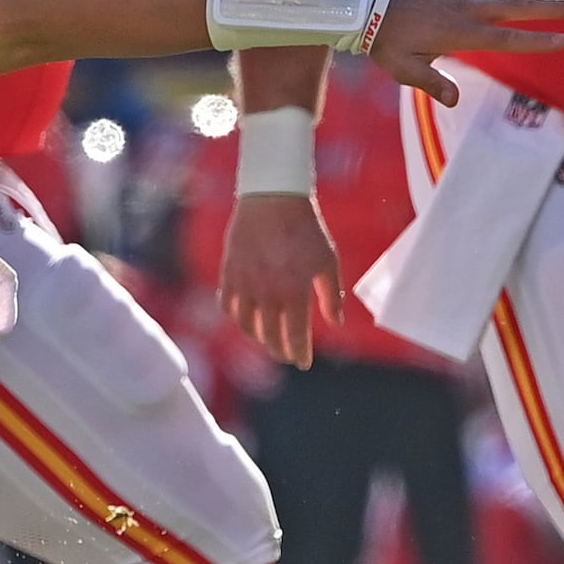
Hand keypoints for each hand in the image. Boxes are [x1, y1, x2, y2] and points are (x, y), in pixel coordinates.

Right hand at [219, 192, 341, 367]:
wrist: (273, 200)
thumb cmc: (306, 229)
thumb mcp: (328, 261)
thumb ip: (331, 295)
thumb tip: (334, 323)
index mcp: (294, 293)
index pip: (295, 337)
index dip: (299, 353)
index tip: (303, 363)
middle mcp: (267, 294)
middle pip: (269, 337)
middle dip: (280, 350)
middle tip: (286, 353)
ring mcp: (245, 286)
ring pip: (247, 325)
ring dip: (258, 336)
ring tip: (267, 336)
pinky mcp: (229, 275)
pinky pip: (228, 306)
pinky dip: (237, 316)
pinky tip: (246, 316)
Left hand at [370, 0, 563, 105]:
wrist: (369, 2)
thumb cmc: (386, 41)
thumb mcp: (403, 69)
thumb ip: (431, 83)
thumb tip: (452, 102)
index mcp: (460, 32)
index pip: (506, 38)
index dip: (534, 41)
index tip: (562, 42)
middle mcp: (468, 7)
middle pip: (520, 5)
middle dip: (554, 5)